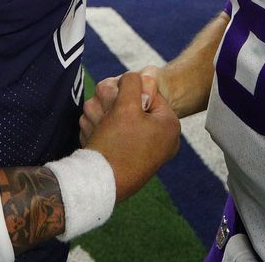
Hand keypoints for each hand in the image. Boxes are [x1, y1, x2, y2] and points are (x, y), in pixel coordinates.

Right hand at [83, 71, 179, 201]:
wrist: (95, 187)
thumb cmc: (115, 146)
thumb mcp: (125, 106)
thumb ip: (132, 83)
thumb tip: (135, 77)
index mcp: (169, 125)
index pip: (147, 92)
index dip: (126, 95)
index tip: (115, 107)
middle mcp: (162, 140)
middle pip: (133, 106)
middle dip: (113, 110)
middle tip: (106, 122)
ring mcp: (145, 152)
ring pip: (120, 120)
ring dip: (104, 122)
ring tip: (100, 135)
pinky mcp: (129, 161)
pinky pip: (115, 137)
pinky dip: (103, 136)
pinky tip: (98, 145)